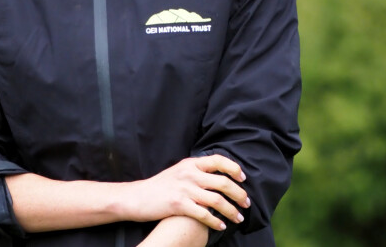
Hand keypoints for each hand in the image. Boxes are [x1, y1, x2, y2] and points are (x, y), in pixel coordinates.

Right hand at [123, 155, 249, 231]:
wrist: (139, 196)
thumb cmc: (160, 185)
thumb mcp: (179, 171)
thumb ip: (196, 171)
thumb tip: (217, 175)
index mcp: (190, 163)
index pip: (218, 160)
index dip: (234, 169)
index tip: (243, 179)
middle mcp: (189, 174)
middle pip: (223, 182)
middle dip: (239, 194)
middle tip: (246, 203)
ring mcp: (184, 189)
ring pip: (217, 200)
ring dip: (232, 210)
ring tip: (238, 217)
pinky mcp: (179, 205)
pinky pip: (204, 214)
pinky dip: (216, 221)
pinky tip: (221, 226)